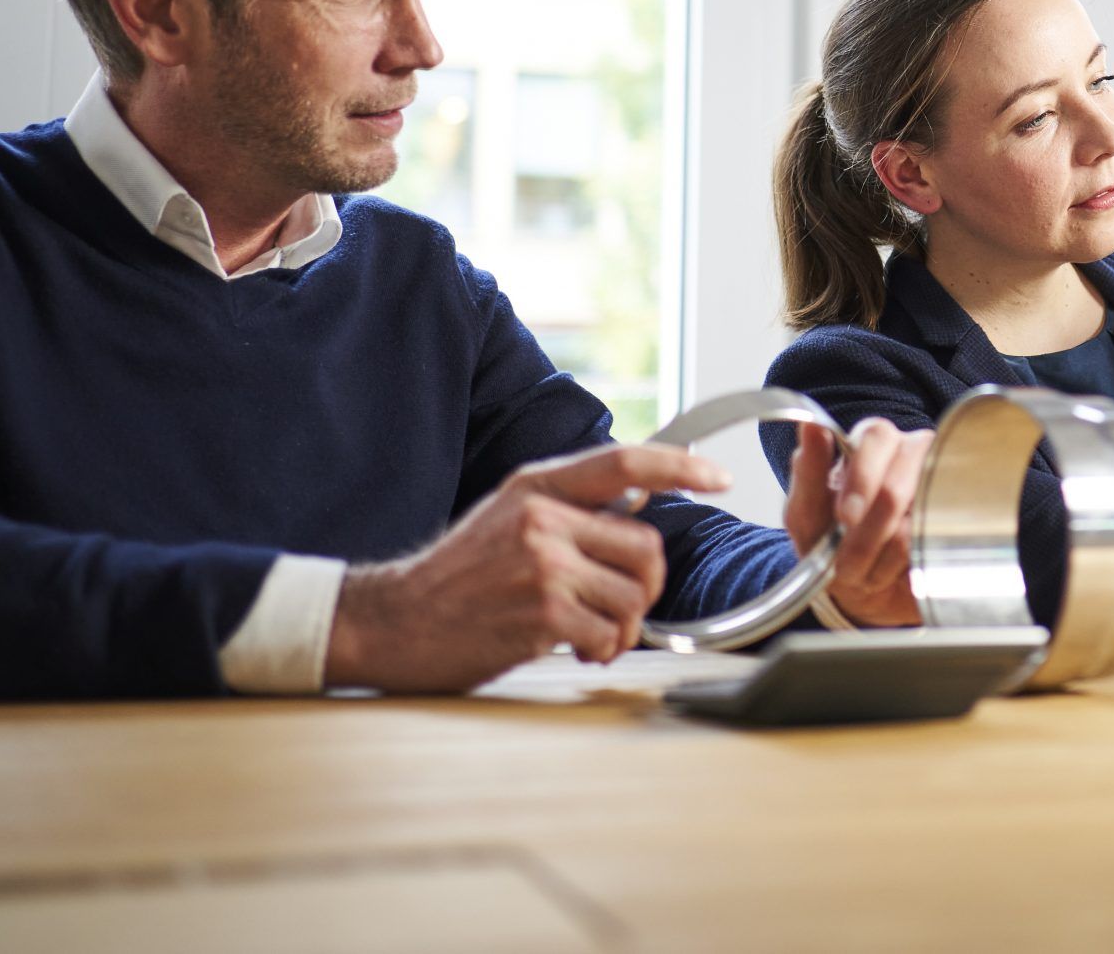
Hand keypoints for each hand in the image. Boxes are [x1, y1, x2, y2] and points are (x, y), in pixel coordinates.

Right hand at [325, 443, 733, 693]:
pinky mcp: (541, 616)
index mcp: (538, 485)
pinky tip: (577, 652)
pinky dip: (603, 651)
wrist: (395, 621)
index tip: (718, 477)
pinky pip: (609, 636)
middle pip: (646, 547)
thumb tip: (641, 501)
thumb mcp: (509, 515)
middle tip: (621, 606)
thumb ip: (570, 506)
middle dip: (646, 585)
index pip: (625, 461)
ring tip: (592, 635)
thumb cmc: (458, 575)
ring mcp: (543, 566)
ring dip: (624, 627)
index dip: (680, 467)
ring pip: (634, 596)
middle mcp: (544, 518)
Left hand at [784, 418, 931, 625]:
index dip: (862, 478)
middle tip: (846, 562)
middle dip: (866, 532)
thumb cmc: (829, 541)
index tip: (845, 517)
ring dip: (878, 556)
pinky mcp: (951, 522)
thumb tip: (811, 424)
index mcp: (872, 442)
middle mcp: (911, 455)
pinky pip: (930, 545)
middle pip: (896, 486)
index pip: (877, 437)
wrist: (855, 594)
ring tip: (860, 569)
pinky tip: (887, 571)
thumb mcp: (806, 511)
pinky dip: (899, 568)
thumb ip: (808, 468)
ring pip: (913, 520)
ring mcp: (936, 488)